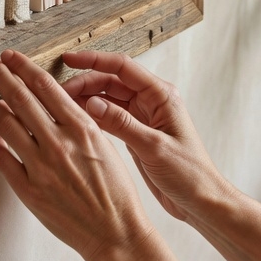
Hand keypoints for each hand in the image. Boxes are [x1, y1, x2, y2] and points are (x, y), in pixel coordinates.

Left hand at [0, 49, 152, 260]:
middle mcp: (58, 143)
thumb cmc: (115, 191)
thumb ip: (78, 122)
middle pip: (21, 99)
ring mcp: (41, 168)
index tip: (11, 58)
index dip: (24, 68)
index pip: (45, 86)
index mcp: (81, 127)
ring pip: (6, 126)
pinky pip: (2, 160)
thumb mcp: (104, 144)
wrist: (115, 233)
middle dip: (2, 77)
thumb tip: (53, 103)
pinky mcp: (29, 192)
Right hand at [61, 51, 228, 223]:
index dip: (94, 60)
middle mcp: (152, 101)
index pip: (123, 67)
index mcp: (161, 95)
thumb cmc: (188, 173)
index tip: (70, 59)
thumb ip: (123, 124)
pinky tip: (76, 120)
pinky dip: (94, 118)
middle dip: (85, 83)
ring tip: (61, 104)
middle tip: (59, 92)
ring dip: (87, 100)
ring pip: (109, 99)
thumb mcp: (154, 147)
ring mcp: (144, 117)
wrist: (201, 201)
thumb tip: (92, 102)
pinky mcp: (137, 134)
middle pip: (112, 82)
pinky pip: (111, 118)